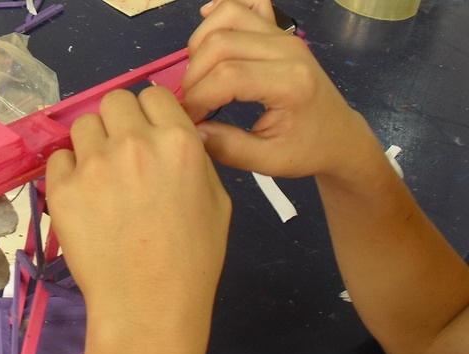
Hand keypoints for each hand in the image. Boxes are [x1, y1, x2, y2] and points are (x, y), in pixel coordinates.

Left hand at [47, 85, 230, 353]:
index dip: (152, 114)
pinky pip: (58, 160)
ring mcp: (93, 164)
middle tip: (123, 155)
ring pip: (83, 125)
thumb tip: (175, 134)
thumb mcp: (217, 201)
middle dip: (120, 122)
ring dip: (92, 144)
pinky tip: (83, 199)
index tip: (149, 135)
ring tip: (101, 179)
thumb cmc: (192, 260)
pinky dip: (69, 173)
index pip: (155, 95)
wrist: (147, 306)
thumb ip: (196, 157)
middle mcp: (133, 142)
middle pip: (115, 101)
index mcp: (178, 141)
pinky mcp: (61, 189)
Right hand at [182, 0, 382, 179]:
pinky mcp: (279, 31)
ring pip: (227, 17)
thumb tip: (191, 129)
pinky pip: (244, 6)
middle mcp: (287, 49)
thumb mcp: (268, 161)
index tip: (190, 121)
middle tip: (192, 104)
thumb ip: (227, 148)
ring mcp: (283, 35)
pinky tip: (208, 38)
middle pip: (220, 43)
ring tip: (199, 78)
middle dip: (194, 76)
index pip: (227, 76)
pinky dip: (219, 15)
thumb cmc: (307, 151)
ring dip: (200, 46)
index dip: (197, 97)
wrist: (340, 136)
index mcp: (289, 84)